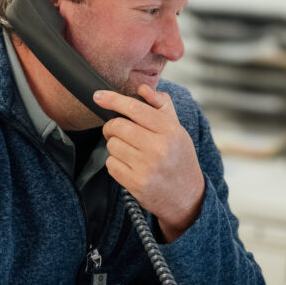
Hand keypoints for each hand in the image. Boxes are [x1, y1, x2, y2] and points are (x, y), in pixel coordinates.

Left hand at [94, 84, 204, 241]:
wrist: (187, 196)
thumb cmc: (180, 159)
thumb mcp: (178, 130)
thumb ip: (162, 106)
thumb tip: (143, 88)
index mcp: (170, 131)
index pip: (135, 108)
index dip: (113, 100)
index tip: (98, 96)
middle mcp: (159, 148)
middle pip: (118, 126)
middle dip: (112, 127)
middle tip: (117, 132)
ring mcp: (147, 167)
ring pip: (112, 145)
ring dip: (115, 147)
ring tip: (130, 152)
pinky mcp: (136, 183)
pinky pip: (111, 164)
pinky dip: (115, 164)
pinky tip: (129, 166)